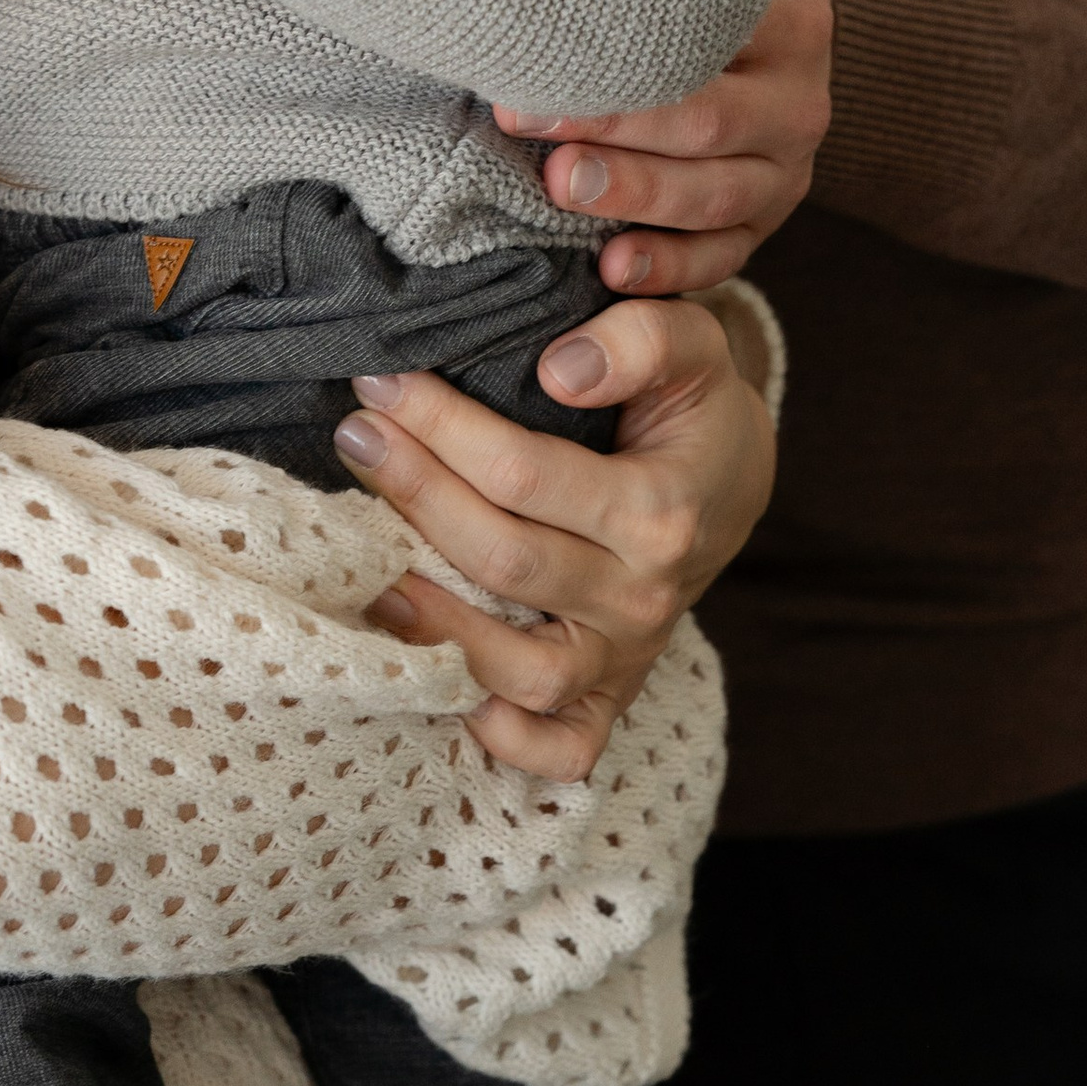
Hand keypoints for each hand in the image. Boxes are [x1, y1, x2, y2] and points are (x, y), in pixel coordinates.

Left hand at [332, 296, 776, 777]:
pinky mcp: (612, 699)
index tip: (382, 379)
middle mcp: (645, 598)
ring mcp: (627, 658)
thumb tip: (560, 367)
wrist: (731, 485)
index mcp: (662, 510)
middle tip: (355, 437)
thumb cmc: (693, 408)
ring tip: (368, 564)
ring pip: (520, 669)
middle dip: (414, 493)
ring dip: (434, 622)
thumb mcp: (694, 345)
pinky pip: (560, 750)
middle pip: (502, 561)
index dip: (441, 425)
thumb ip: (643, 335)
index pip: (523, 474)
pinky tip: (440, 682)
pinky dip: (503, 736)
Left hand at [495, 0, 835, 296]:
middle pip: (707, 126)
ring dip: (633, 196)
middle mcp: (799, 102)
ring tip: (561, 189)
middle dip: (611, 132)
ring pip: (715, 197)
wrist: (773, 11)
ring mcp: (790, 168)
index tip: (533, 65)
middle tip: (531, 125)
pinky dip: (671, 268)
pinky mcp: (768, 216)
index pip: (703, 49)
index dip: (616, 61)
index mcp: (792, 25)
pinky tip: (613, 269)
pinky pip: (725, 255)